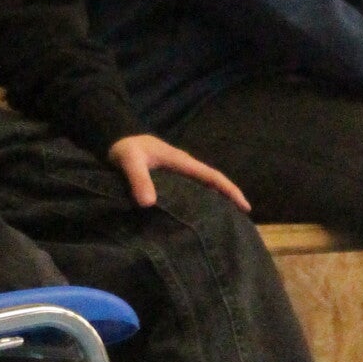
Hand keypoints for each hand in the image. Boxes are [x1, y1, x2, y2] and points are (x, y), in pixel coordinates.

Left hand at [108, 134, 249, 212]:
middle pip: (213, 183)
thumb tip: (149, 204)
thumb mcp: (130, 161)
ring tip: (225, 223)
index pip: (212, 176)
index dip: (230, 190)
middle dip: (229, 198)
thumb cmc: (126, 148)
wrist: (116, 138)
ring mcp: (178, 172)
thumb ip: (138, 179)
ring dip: (216, 201)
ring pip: (203, 187)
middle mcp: (184, 167)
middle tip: (242, 221)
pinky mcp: (170, 178)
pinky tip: (198, 217)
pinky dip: (200, 202)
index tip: (246, 207)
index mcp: (181, 162)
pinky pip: (191, 190)